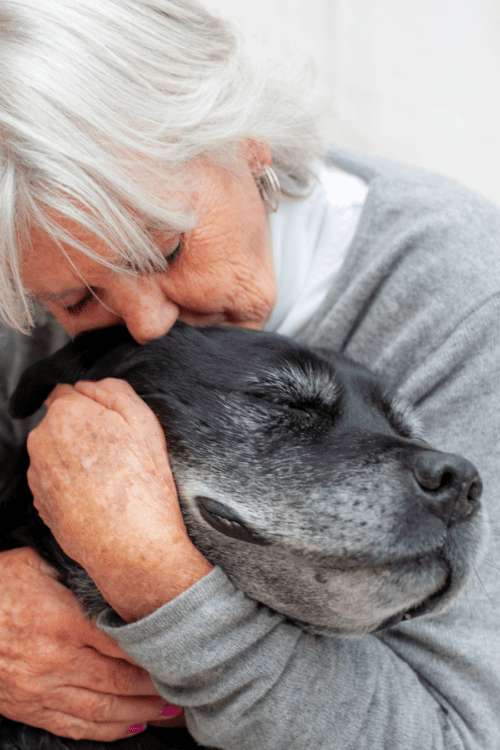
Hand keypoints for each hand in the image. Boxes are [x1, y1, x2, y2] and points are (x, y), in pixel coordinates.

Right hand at [0, 547, 182, 740]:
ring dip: (141, 713)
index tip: (181, 651)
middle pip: (119, 680)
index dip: (155, 651)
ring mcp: (40, 689)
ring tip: (171, 711)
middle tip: (188, 686)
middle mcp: (55, 660)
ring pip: (102, 709)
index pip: (122, 642)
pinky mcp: (28, 706)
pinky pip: (74, 725)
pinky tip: (131, 727)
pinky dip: (107, 730)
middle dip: (157, 687)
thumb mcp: (34, 564)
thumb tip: (114, 572)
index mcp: (61, 620)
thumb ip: (76, 573)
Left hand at [26, 378, 211, 621]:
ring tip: (110, 479)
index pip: (68, 392)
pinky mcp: (39, 501)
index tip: (113, 425)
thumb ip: (114, 389)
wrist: (132, 548)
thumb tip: (90, 385)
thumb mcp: (144, 421)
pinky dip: (72, 484)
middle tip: (118, 453)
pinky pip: (55, 480)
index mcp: (66, 412)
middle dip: (83, 431)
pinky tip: (98, 497)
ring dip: (76, 458)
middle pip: (62, 422)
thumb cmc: (143, 484)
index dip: (94, 406)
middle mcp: (42, 439)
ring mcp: (37, 473)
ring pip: (57, 452)